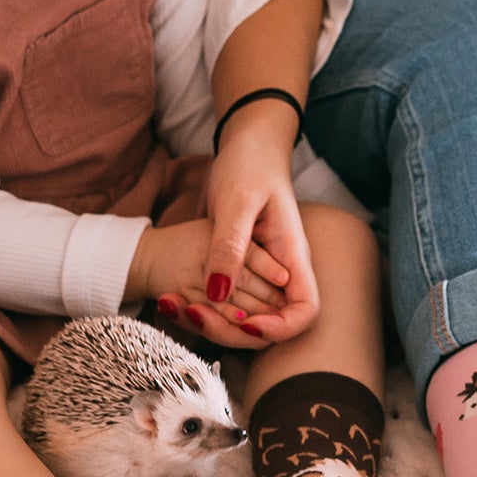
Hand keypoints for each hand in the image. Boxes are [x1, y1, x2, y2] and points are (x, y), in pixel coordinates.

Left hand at [197, 102, 319, 344]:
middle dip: (231, 330)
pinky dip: (200, 306)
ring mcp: (258, 273)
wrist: (245, 146)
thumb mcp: (237, 202)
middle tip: (193, 314)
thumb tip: (218, 294)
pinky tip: (172, 299)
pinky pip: (224, 300)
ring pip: (243, 317)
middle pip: (269, 324)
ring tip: (173, 306)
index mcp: (291, 255)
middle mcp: (279, 271)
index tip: (245, 323)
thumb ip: (230, 246)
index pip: (305, 310)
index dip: (280, 328)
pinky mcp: (236, 269)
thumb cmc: (250, 165)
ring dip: (210, 322)